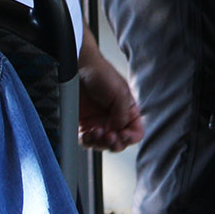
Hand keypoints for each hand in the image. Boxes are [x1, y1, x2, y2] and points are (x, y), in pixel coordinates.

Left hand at [75, 32, 144, 150]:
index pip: (135, 132)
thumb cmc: (101, 74)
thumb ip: (123, 114)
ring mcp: (99, 123)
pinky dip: (88, 141)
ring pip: (103, 144)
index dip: (131, 137)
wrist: (78, 69)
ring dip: (100, 143)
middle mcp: (114, 119)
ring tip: (97, 132)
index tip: (123, 135)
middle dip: (115, 143)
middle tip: (109, 136)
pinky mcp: (84, 125)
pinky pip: (87, 141)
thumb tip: (120, 131)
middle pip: (120, 142)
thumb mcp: (119, 92)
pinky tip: (88, 133)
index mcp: (128, 111)